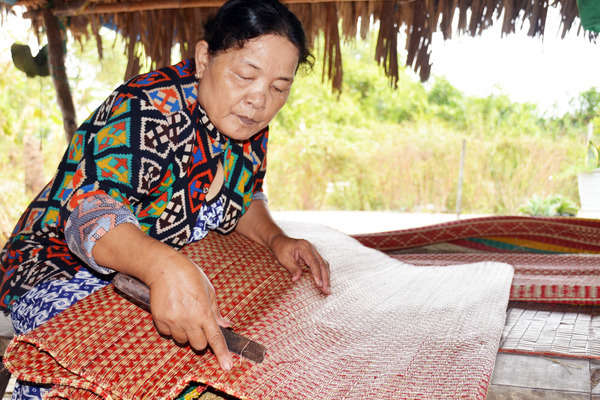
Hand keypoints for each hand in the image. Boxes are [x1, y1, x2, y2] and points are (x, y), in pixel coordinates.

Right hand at [145, 251, 233, 370]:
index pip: (215, 338)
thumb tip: (226, 325)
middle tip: (199, 325)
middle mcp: (189, 319)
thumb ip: (216, 311)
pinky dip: (172, 328)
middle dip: (201, 340)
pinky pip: (168, 334)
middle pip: (198, 345)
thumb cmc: (190, 275)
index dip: (222, 354)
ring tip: (184, 314)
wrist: (164, 268)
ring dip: (186, 334)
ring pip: (182, 341)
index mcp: (204, 312)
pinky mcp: (160, 320)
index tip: (227, 366)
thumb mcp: (209, 290)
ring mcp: (173, 321)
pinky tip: (173, 312)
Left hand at [269, 234, 330, 294]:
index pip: (314, 262)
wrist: (280, 240)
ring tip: (328, 290)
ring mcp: (314, 250)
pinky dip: (324, 274)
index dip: (317, 274)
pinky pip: (321, 264)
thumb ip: (292, 267)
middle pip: (322, 264)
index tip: (319, 285)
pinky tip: (325, 282)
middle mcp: (312, 248)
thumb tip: (296, 279)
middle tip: (327, 291)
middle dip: (325, 278)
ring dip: (327, 277)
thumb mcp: (283, 258)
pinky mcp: (314, 254)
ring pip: (324, 264)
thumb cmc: (280, 248)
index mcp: (304, 247)